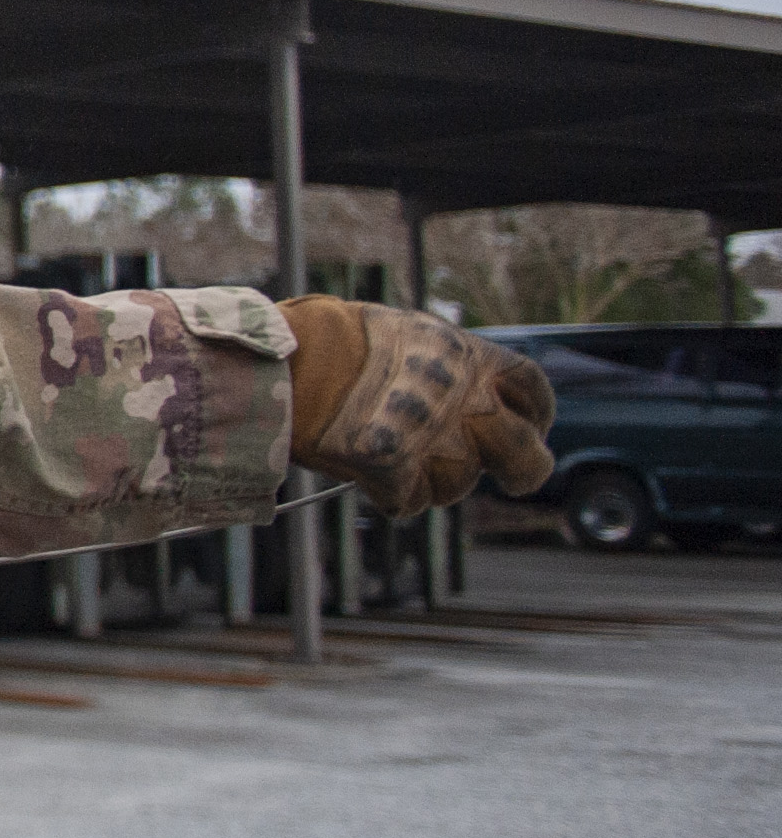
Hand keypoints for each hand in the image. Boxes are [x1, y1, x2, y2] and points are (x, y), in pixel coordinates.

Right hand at [281, 297, 555, 517]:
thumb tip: (458, 389)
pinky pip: (408, 501)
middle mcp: (468, 407)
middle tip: (514, 479)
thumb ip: (448, 368)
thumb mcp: (414, 336)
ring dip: (433, 479)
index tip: (529, 424)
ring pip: (457, 485)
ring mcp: (435, 445)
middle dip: (524, 470)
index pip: (534, 391)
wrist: (299, 357)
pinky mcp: (397, 475)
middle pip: (525, 455)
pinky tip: (367, 471)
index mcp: (475, 362)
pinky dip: (389, 492)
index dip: (537, 413)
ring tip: (393, 455)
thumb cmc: (343, 336)